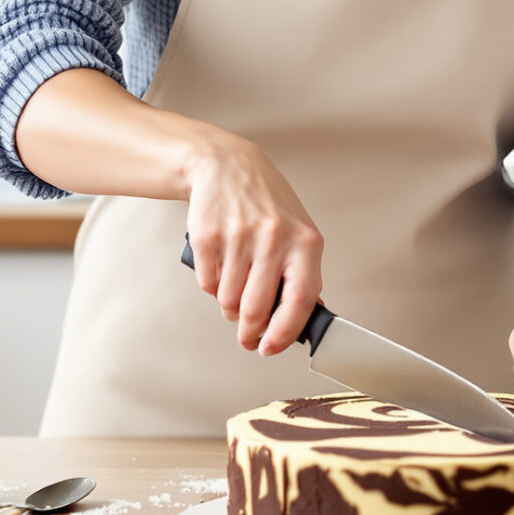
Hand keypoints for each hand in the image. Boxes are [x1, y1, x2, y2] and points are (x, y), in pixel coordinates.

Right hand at [182, 134, 323, 356]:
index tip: (270, 348)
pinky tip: (220, 268)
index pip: (299, 302)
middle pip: (256, 308)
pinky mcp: (207, 237)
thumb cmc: (266, 204)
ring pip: (229, 300)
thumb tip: (306, 318)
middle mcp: (274, 239)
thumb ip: (303, 273)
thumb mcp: (298, 231)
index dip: (283, 334)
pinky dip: (212, 285)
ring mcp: (239, 237)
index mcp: (305, 242)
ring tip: (234, 290)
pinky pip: (207, 283)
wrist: (227, 166)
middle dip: (249, 332)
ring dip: (229, 307)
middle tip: (247, 337)